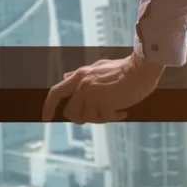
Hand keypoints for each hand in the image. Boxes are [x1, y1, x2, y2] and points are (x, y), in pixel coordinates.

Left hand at [43, 53, 165, 123]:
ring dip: (101, 118)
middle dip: (82, 118)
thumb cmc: (123, 69)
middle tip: (97, 116)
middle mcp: (83, 85)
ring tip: (114, 110)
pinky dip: (114, 117)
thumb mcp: (96, 68)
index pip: (55, 92)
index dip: (48, 107)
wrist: (141, 69)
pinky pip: (105, 119)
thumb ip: (80, 75)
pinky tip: (123, 111)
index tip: (45, 118)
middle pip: (71, 113)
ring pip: (88, 118)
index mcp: (80, 76)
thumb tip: (65, 77)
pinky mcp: (105, 102)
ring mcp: (93, 94)